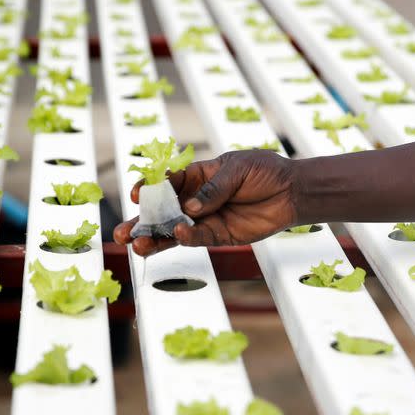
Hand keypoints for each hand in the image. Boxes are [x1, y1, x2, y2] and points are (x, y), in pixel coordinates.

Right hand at [114, 150, 297, 255]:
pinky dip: (186, 238)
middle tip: (122, 233)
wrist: (292, 191)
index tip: (137, 194)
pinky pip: (198, 239)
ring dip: (155, 238)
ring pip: (173, 231)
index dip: (149, 189)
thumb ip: (213, 189)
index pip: (165, 183)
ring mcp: (205, 219)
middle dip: (142, 222)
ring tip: (136, 245)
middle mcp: (195, 200)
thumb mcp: (237, 169)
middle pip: (162, 212)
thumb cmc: (264, 171)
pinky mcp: (218, 235)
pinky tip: (177, 236)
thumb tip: (190, 208)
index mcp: (195, 177)